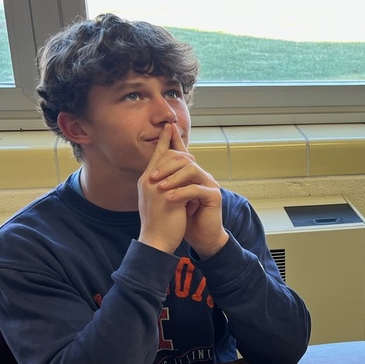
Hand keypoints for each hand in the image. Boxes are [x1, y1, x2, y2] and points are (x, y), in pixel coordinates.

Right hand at [137, 122, 190, 253]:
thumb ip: (162, 186)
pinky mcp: (168, 195)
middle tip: (191, 156)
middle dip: (181, 151)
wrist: (155, 242)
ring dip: (188, 163)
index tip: (169, 127)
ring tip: (195, 168)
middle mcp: (148, 180)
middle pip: (167, 154)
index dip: (163, 140)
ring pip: (175, 162)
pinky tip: (199, 178)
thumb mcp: (157, 200)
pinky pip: (183, 177)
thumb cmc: (158, 224)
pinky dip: (192, 177)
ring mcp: (157, 187)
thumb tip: (172, 178)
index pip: (155, 155)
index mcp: (145, 181)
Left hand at [148, 123, 227, 257]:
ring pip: (192, 170)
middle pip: (185, 159)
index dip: (174, 140)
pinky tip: (170, 198)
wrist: (200, 237)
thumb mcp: (170, 198)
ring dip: (173, 178)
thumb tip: (150, 169)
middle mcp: (202, 175)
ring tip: (159, 188)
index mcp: (191, 174)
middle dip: (166, 165)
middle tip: (151, 176)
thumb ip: (165, 182)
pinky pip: (196, 188)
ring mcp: (210, 184)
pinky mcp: (214, 196)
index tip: (166, 126)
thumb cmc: (184, 219)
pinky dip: (181, 193)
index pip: (182, 153)